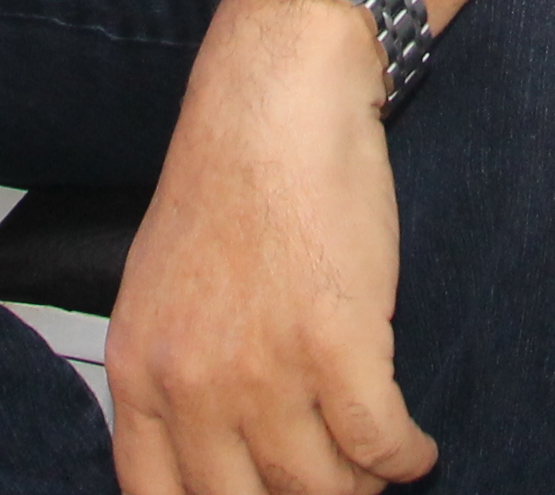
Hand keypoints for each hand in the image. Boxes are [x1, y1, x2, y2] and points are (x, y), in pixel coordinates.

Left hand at [107, 0, 438, 494]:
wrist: (278, 100)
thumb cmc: (232, 178)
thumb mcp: (164, 289)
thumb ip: (176, 374)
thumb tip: (215, 448)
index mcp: (140, 371)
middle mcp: (192, 384)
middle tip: (333, 486)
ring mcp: (263, 370)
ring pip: (322, 489)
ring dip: (360, 486)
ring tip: (378, 467)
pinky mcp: (337, 345)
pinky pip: (380, 446)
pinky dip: (406, 457)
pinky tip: (415, 447)